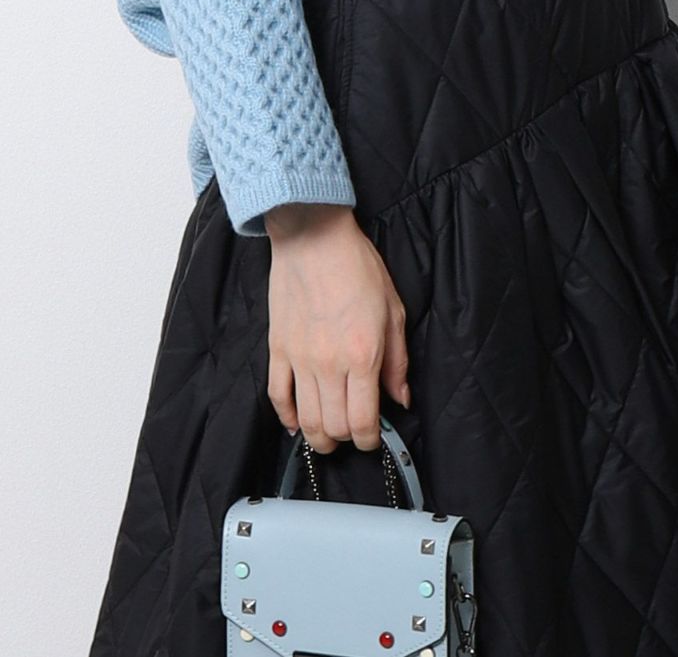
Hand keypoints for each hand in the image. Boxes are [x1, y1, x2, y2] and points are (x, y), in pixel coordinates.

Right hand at [264, 203, 410, 454]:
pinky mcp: (277, 349)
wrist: (313, 236)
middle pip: (334, 427)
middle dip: (346, 440)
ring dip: (318, 436)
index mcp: (364, 355)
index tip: (374, 437)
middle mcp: (330, 364)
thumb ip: (398, 360)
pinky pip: (277, 396)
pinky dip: (286, 417)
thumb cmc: (356, 266)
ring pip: (305, 419)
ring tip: (328, 435)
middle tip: (353, 433)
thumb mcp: (393, 310)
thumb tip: (400, 398)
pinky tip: (296, 422)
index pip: (364, 421)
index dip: (370, 440)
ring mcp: (299, 359)